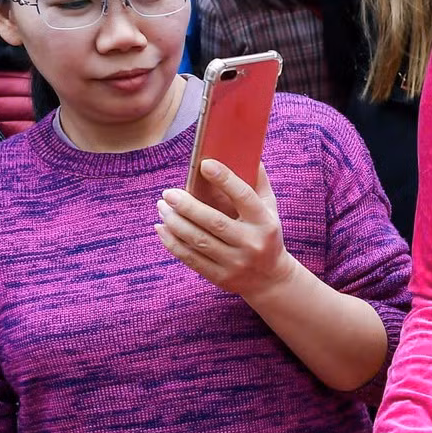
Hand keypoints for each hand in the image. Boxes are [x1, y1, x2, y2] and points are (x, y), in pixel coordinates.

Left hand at [157, 160, 296, 299]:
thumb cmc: (265, 234)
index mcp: (264, 222)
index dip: (225, 179)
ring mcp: (235, 263)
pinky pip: (191, 258)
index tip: (204, 164)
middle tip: (168, 193)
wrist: (270, 278)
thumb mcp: (270, 209)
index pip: (244, 197)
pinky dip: (172, 243)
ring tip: (162, 207)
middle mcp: (250, 243)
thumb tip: (250, 153)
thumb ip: (259, 183)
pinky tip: (162, 228)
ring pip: (198, 240)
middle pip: (214, 221)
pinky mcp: (220, 277)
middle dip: (187, 206)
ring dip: (175, 222)